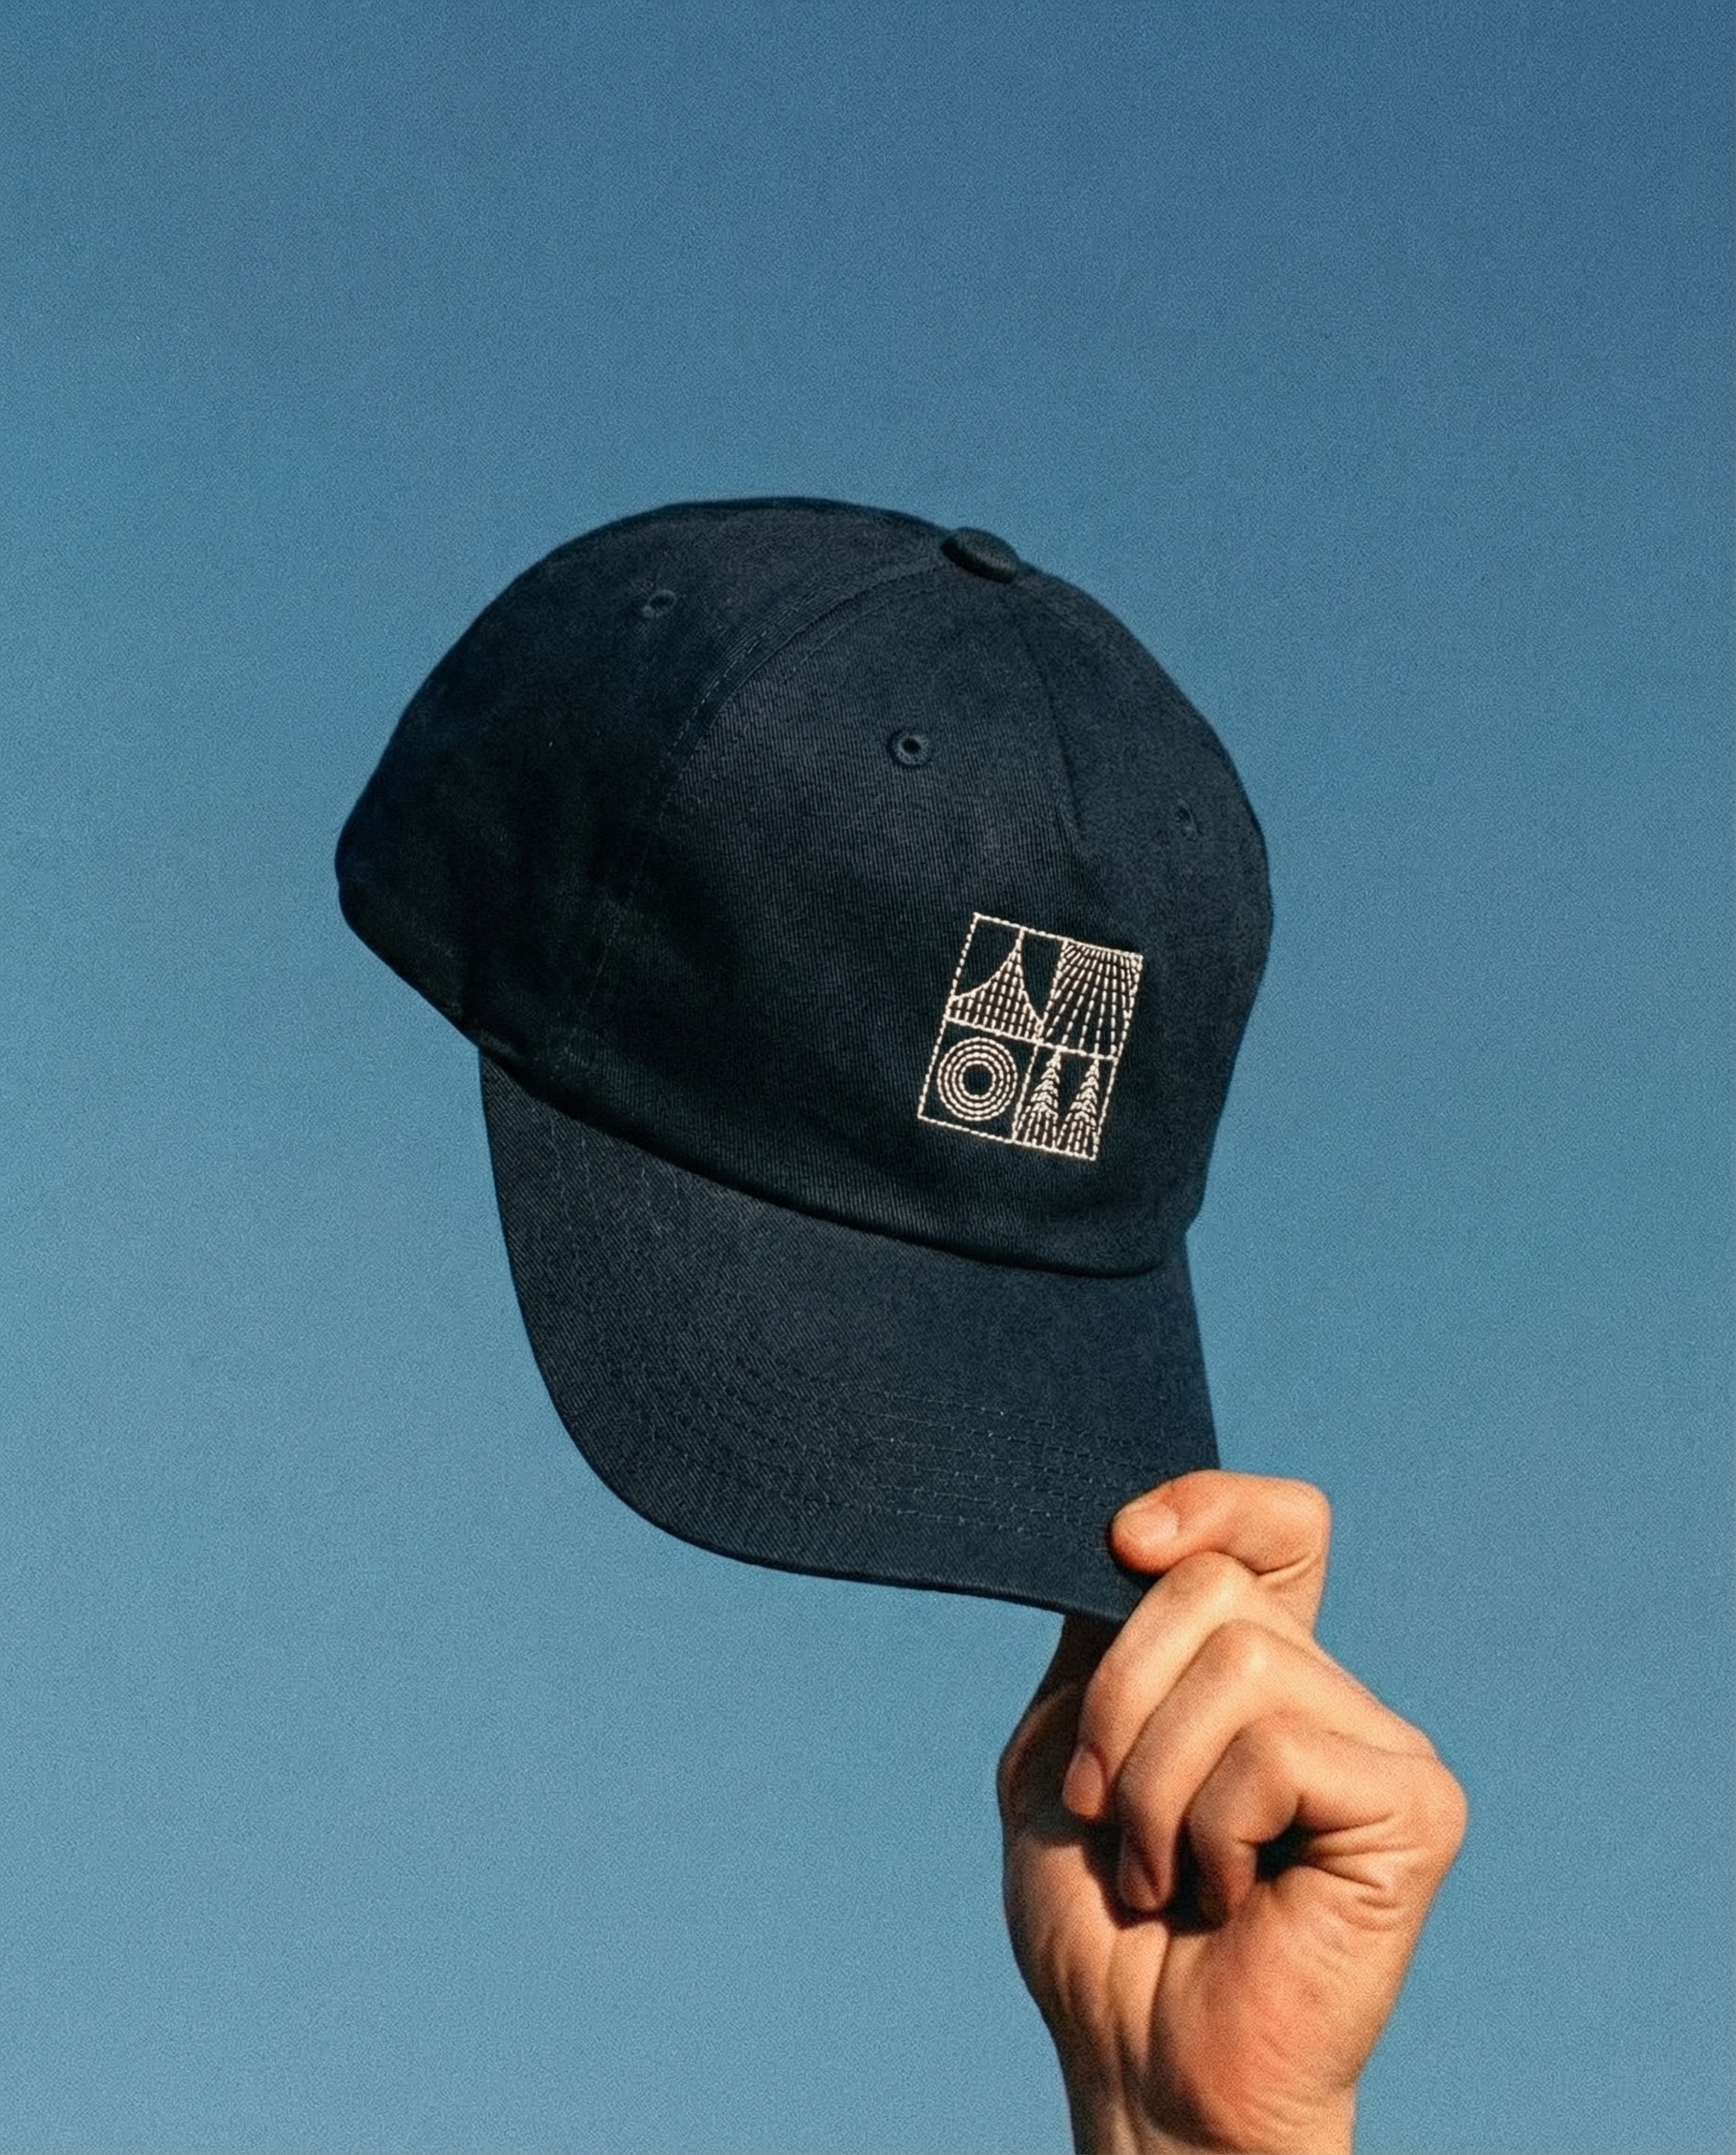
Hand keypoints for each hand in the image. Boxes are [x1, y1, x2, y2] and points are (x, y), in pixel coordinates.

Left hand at [998, 1473, 1465, 2154]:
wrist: (1133, 2064)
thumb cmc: (1097, 1919)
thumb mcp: (1067, 1740)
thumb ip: (1107, 1627)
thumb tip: (1141, 1527)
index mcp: (1258, 1665)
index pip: (1278, 1522)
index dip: (1210, 1501)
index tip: (1124, 1541)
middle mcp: (1331, 1692)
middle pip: (1214, 1583)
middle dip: (1119, 1702)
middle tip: (1115, 1817)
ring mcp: (1384, 1746)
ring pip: (1239, 1661)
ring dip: (1153, 1786)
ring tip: (1166, 1874)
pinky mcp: (1415, 1809)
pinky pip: (1275, 1750)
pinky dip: (1212, 1830)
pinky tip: (1229, 1897)